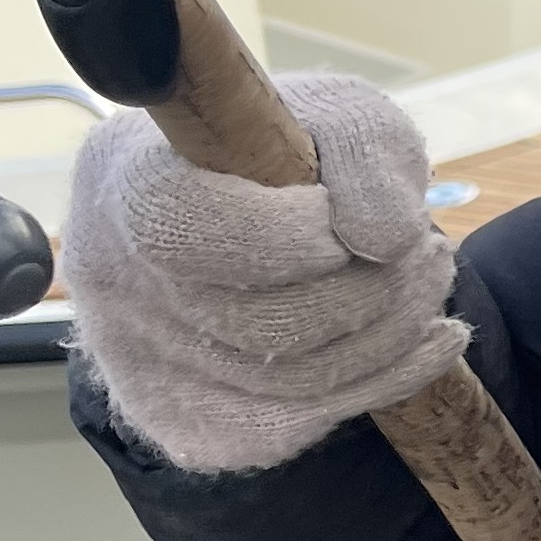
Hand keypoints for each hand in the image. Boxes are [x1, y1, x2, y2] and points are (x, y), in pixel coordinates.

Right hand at [62, 69, 466, 474]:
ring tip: (429, 284)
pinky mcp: (182, 424)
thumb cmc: (284, 155)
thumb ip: (362, 149)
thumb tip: (384, 238)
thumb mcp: (335, 113)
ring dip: (390, 334)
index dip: (283, 237)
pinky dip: (381, 384)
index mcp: (123, 180)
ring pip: (284, 381)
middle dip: (370, 291)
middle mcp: (110, 280)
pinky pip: (290, 427)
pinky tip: (425, 344)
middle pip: (253, 320)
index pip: (180, 227)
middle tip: (430, 255)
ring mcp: (139, 363)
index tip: (339, 223)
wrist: (249, 228)